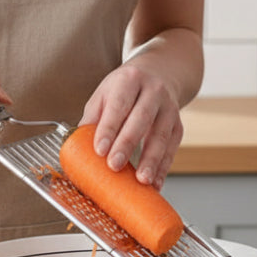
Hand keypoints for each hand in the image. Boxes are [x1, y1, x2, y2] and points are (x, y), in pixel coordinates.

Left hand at [79, 60, 182, 190]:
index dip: (109, 128)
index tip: (99, 149)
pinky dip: (163, 167)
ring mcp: (169, 107)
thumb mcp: (105, 92)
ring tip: (141, 179)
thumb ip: (93, 116)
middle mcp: (153, 90)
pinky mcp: (178, 125)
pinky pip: (172, 147)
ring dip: (151, 160)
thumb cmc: (126, 88)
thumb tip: (78, 145)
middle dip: (127, 143)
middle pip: (141, 118)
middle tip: (114, 165)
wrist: (159, 75)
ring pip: (161, 135)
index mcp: (130, 80)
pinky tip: (155, 182)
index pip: (119, 104)